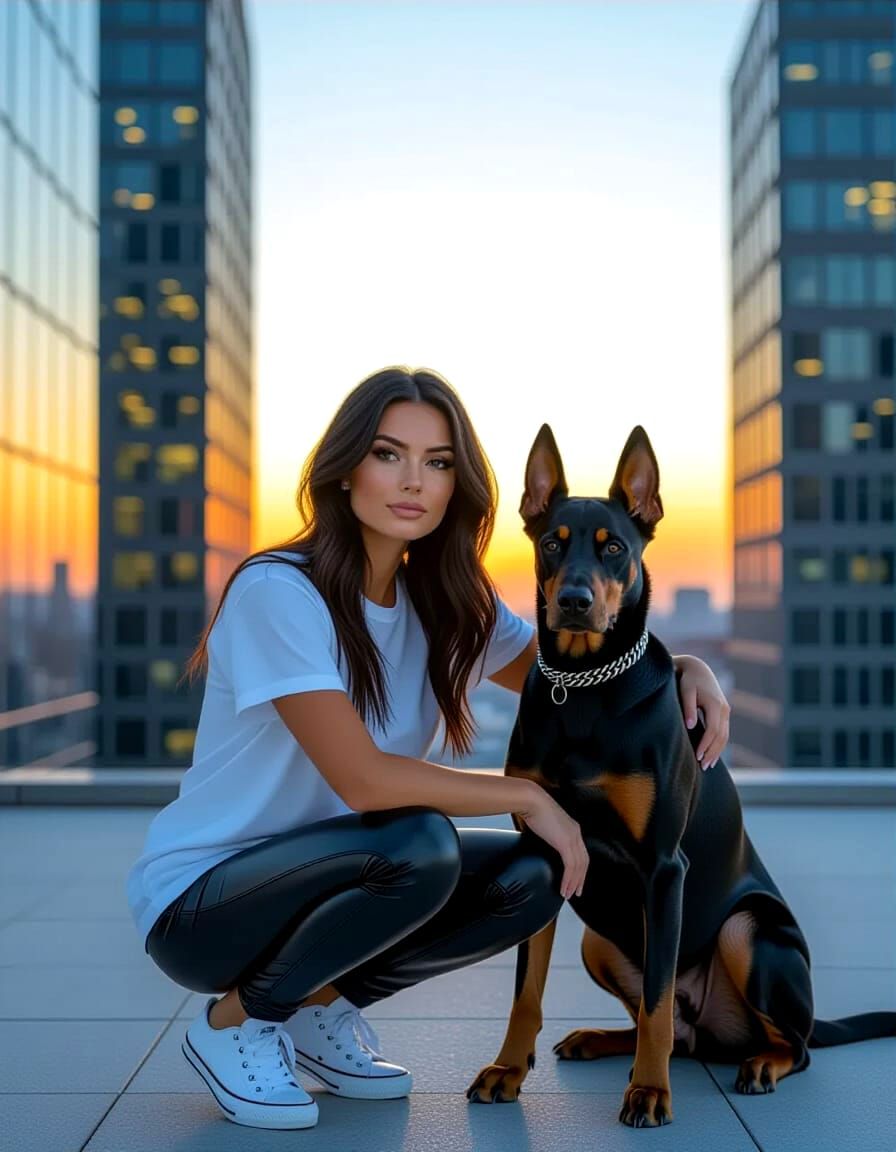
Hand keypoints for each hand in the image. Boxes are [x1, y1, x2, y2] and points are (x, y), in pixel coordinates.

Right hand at [519, 786, 588, 899]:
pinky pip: (570, 867)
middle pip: (584, 862)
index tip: (576, 879)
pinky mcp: (565, 843)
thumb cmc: (534, 808)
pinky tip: (563, 888)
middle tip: (576, 892)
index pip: (581, 853)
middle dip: (581, 879)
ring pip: (579, 867)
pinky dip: (568, 880)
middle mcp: (576, 833)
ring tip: (568, 894)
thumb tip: (545, 839)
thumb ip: (550, 833)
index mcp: (573, 828)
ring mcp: (573, 838)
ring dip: (574, 883)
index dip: (580, 868)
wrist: (531, 800)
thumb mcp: (546, 824)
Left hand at [674, 655, 729, 770]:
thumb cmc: (688, 680)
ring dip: (717, 751)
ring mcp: (726, 711)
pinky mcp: (724, 713)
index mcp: (715, 704)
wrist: (698, 669)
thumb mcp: (685, 690)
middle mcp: (724, 709)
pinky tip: (712, 754)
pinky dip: (719, 745)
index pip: (713, 730)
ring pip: (725, 736)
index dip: (705, 745)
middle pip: (721, 736)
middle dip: (712, 752)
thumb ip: (688, 707)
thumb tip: (690, 726)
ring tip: (707, 765)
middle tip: (703, 767)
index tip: (697, 756)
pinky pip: (724, 732)